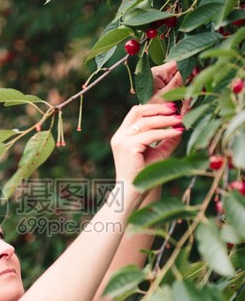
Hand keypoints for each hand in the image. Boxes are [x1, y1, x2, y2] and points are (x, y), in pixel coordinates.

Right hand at [111, 61, 186, 194]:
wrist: (132, 193)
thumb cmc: (143, 174)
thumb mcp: (158, 153)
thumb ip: (167, 139)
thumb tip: (180, 126)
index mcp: (122, 135)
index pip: (136, 112)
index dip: (154, 107)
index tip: (171, 107)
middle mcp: (119, 136)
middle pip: (138, 112)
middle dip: (158, 108)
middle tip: (176, 109)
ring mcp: (122, 141)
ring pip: (146, 122)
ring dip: (165, 120)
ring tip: (180, 120)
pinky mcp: (128, 148)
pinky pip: (150, 135)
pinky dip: (166, 132)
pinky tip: (177, 132)